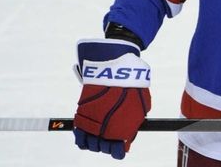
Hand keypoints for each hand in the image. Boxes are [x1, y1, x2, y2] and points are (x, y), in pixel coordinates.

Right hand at [73, 39, 151, 158]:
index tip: (120, 148)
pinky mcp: (82, 115)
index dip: (119, 151)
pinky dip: (81, 137)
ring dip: (94, 142)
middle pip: (103, 149)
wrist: (115, 67)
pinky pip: (78, 134)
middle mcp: (107, 130)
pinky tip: (86, 135)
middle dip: (106, 146)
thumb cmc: (131, 84)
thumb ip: (136, 120)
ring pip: (90, 144)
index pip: (118, 152)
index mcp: (123, 129)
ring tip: (98, 136)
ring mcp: (93, 123)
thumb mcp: (142, 104)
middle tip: (109, 139)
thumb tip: (132, 132)